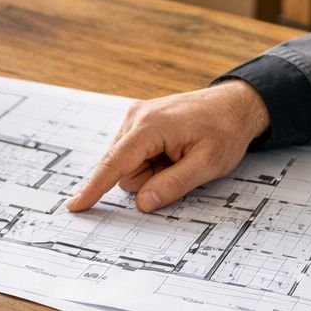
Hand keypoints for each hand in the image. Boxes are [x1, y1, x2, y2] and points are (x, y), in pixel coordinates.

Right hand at [67, 80, 270, 212]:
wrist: (235, 105)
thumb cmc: (224, 131)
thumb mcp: (207, 164)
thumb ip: (173, 185)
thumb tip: (143, 203)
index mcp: (150, 126)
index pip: (114, 164)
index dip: (94, 188)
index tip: (75, 205)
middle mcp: (136, 117)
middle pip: (123, 170)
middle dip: (147, 178)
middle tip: (180, 166)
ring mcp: (136, 117)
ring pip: (128, 164)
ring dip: (151, 170)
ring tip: (179, 156)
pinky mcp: (139, 121)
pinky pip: (134, 154)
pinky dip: (151, 160)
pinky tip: (172, 150)